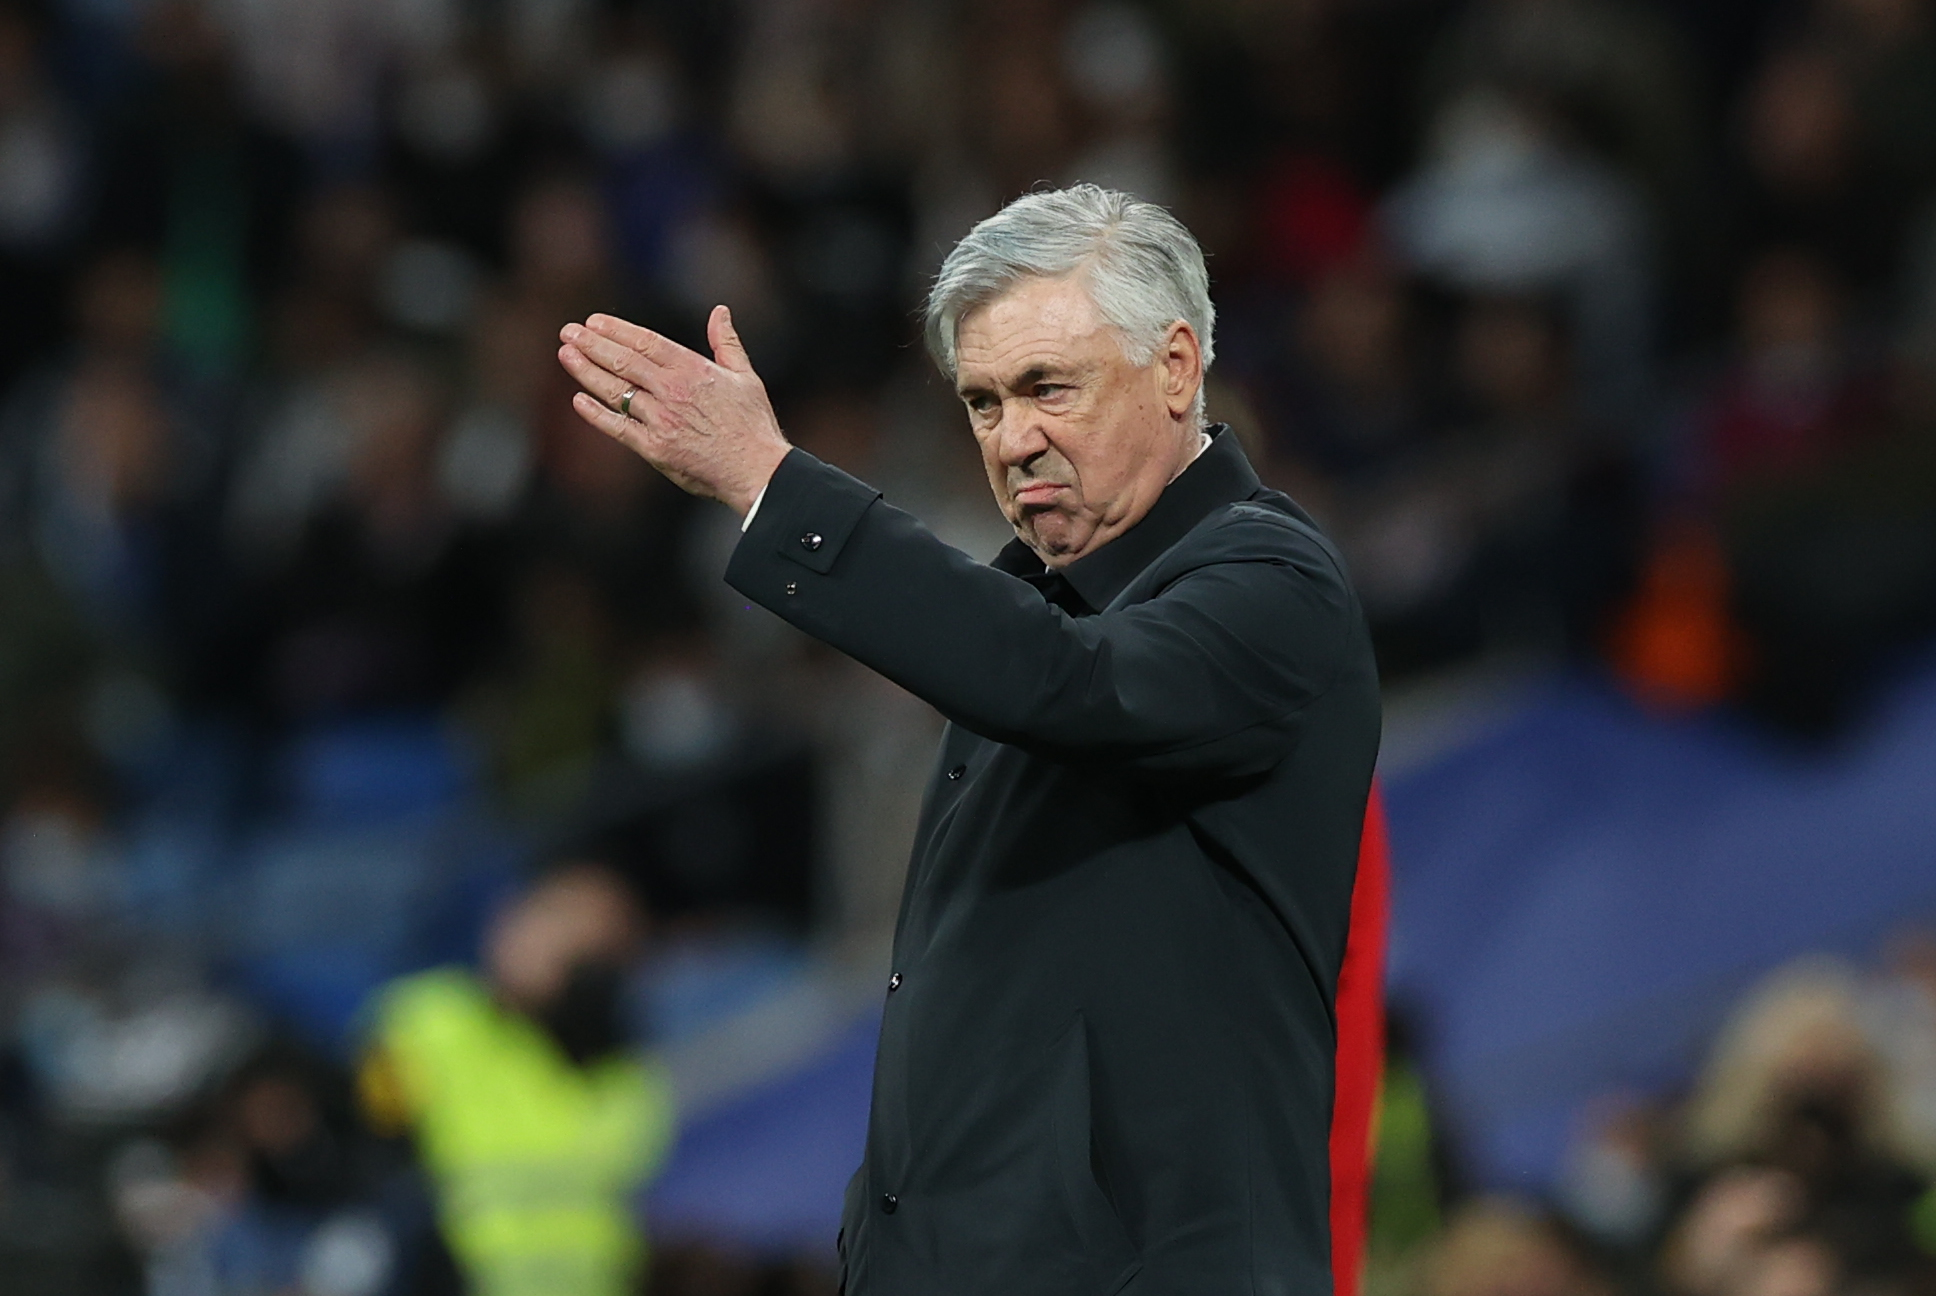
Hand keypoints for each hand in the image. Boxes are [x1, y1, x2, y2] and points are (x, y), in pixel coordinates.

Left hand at [557, 306, 789, 515]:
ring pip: (616, 390)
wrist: (756, 470)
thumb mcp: (745, 377)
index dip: (617, 330)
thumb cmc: (753, 425)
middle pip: (624, 361)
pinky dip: (597, 414)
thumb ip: (727, 343)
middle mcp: (673, 391)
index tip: (594, 321)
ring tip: (566, 355)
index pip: (646, 342)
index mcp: (694, 370)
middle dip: (592, 344)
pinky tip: (579, 400)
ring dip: (587, 371)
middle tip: (569, 332)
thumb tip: (720, 311)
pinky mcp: (655, 448)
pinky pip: (618, 428)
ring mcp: (661, 419)